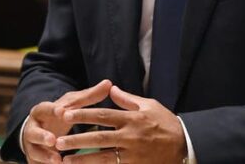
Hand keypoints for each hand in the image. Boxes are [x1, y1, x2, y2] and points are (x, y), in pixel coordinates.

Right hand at [22, 79, 112, 163]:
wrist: (39, 133)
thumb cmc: (59, 116)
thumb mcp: (71, 105)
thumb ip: (88, 96)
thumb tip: (108, 83)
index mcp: (41, 111)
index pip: (46, 108)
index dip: (53, 110)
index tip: (62, 112)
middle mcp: (32, 128)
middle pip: (33, 132)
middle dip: (42, 136)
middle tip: (53, 139)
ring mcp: (32, 146)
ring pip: (35, 152)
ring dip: (45, 156)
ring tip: (57, 160)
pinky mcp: (35, 160)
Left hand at [55, 85, 186, 163]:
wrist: (186, 145)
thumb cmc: (166, 122)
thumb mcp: (149, 105)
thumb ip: (127, 99)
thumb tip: (110, 88)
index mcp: (131, 118)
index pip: (102, 115)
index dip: (83, 114)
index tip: (65, 114)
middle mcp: (130, 136)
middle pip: (99, 137)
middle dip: (77, 139)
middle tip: (58, 142)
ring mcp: (133, 154)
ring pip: (104, 157)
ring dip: (83, 159)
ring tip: (65, 161)